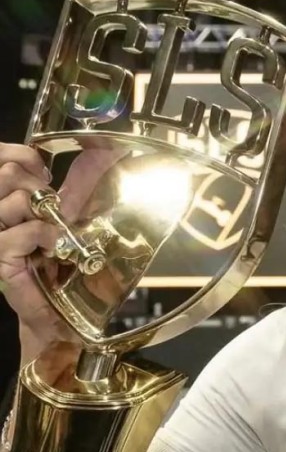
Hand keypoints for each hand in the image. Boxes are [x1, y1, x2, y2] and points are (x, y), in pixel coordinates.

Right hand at [0, 144, 119, 360]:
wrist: (64, 308)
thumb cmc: (69, 259)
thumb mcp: (81, 207)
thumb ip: (87, 174)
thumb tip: (109, 143)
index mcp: (6, 197)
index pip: (0, 158)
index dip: (17, 155)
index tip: (42, 169)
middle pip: (5, 174)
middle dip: (35, 187)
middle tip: (50, 210)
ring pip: (14, 200)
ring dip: (43, 216)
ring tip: (52, 234)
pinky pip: (22, 232)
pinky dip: (43, 236)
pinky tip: (50, 248)